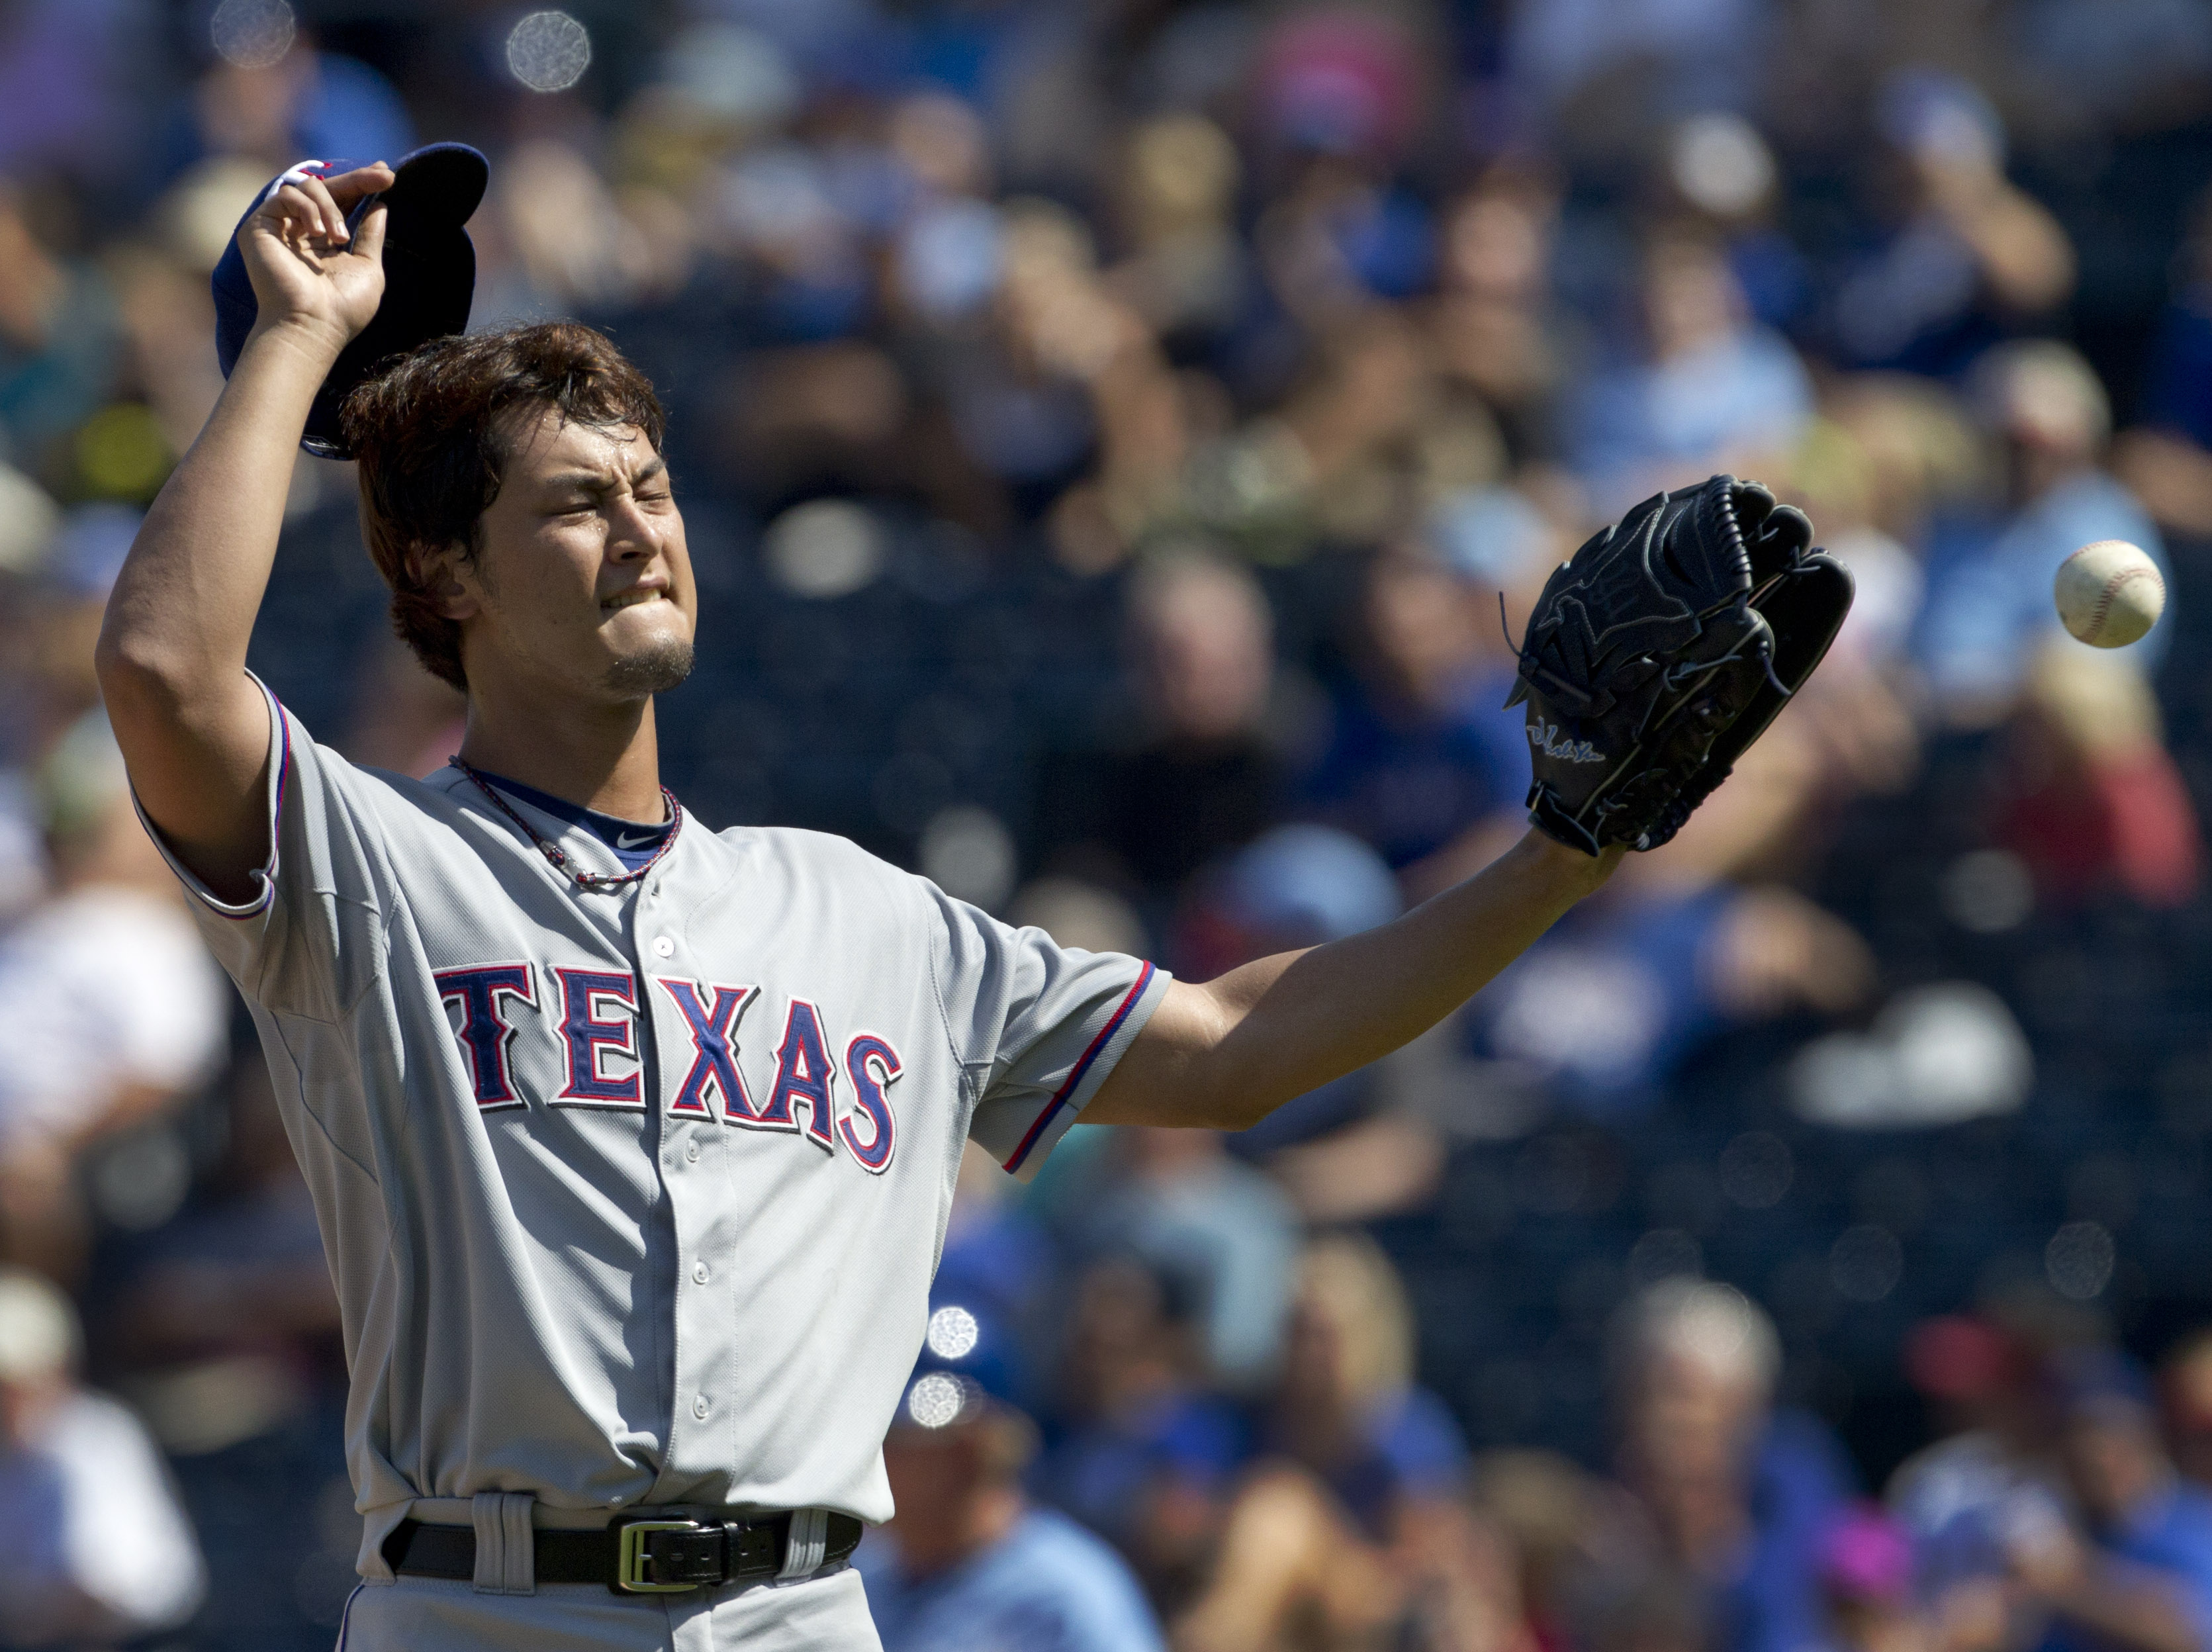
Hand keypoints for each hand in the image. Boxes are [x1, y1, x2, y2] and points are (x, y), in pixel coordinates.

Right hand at [239, 161, 394, 359]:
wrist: (311, 326)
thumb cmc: (342, 308)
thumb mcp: (367, 267)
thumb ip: (371, 234)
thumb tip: (380, 204)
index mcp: (324, 241)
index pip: (342, 202)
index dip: (363, 185)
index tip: (388, 175)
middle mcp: (301, 231)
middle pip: (327, 189)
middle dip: (357, 180)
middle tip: (386, 177)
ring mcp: (280, 227)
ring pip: (307, 187)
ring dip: (331, 207)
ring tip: (339, 238)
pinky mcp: (260, 226)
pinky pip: (285, 195)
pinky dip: (306, 208)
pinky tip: (318, 233)